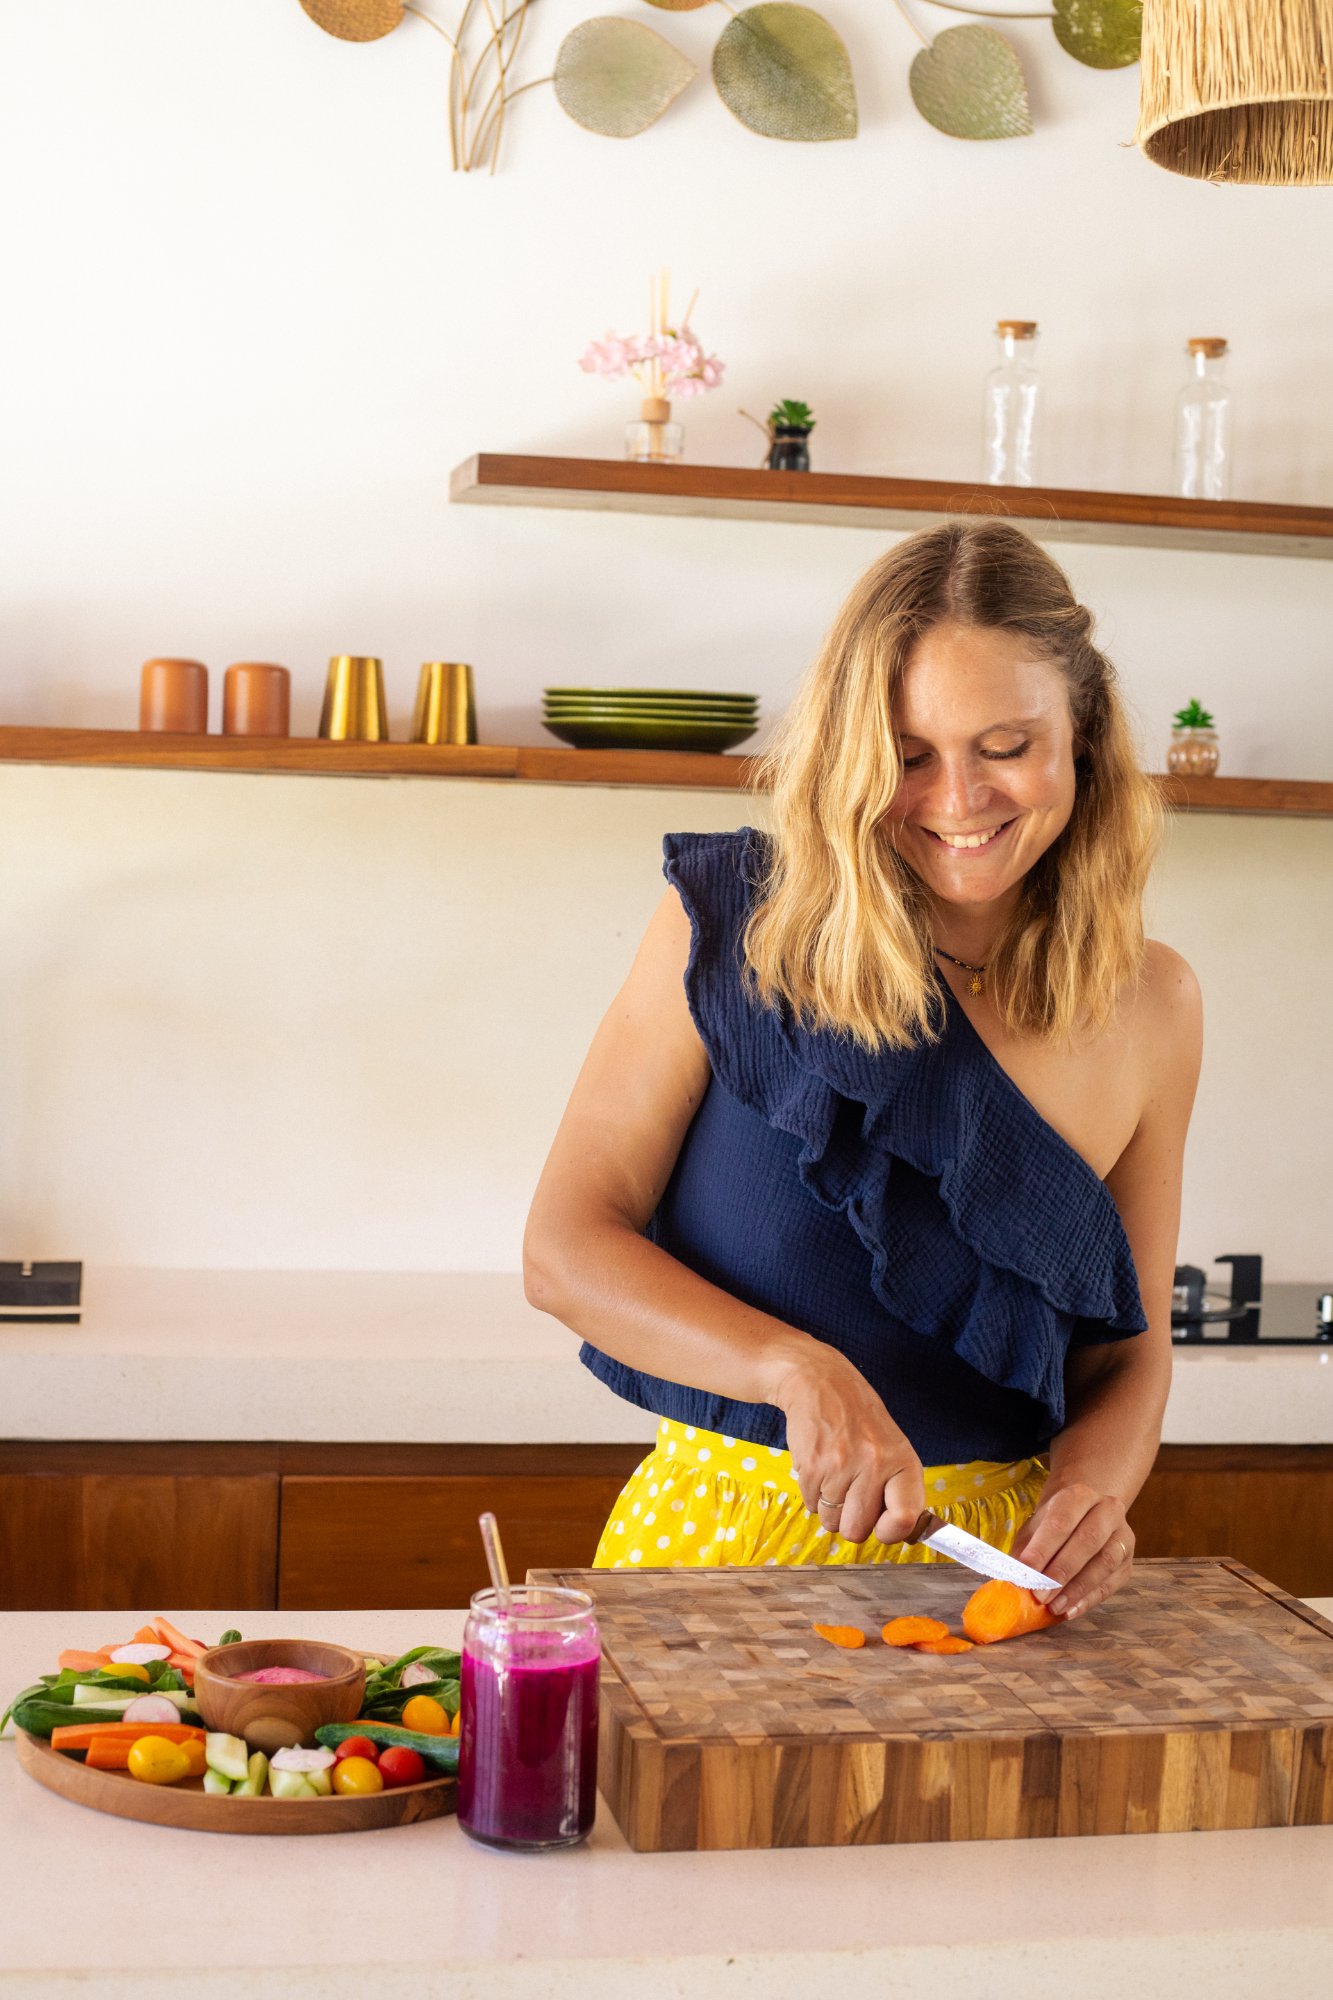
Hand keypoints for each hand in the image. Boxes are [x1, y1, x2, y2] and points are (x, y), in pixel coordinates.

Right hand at [771, 1343, 923, 1546]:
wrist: (820, 1382)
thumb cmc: (860, 1420)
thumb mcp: (893, 1446)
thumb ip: (900, 1490)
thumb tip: (905, 1533)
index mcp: (902, 1461)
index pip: (905, 1518)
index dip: (891, 1532)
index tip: (883, 1527)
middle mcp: (874, 1465)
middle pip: (858, 1531)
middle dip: (851, 1520)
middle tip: (852, 1494)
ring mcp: (840, 1466)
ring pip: (831, 1523)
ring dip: (830, 1508)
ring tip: (835, 1476)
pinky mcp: (811, 1467)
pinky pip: (811, 1507)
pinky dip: (813, 1494)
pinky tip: (820, 1467)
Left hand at [1011, 1482, 1133, 1619]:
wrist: (1085, 1517)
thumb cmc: (1055, 1524)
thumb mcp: (1036, 1528)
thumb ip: (1026, 1550)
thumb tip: (1015, 1579)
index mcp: (1080, 1495)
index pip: (1062, 1521)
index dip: (1043, 1548)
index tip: (1027, 1572)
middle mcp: (1108, 1510)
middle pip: (1088, 1540)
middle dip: (1062, 1571)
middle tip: (1040, 1595)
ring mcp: (1123, 1537)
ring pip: (1105, 1563)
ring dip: (1077, 1589)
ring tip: (1054, 1607)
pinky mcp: (1128, 1562)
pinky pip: (1112, 1584)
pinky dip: (1089, 1600)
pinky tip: (1071, 1611)